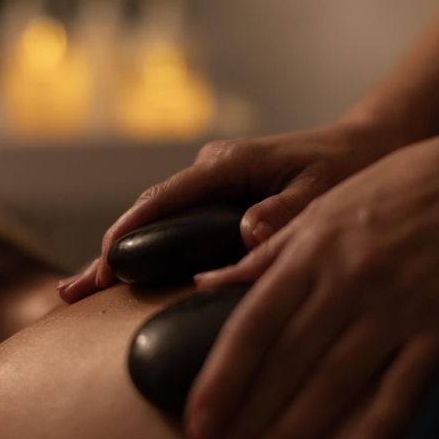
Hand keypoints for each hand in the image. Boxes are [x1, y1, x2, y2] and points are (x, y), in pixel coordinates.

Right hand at [58, 121, 399, 301]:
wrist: (364, 146)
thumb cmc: (347, 167)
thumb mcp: (323, 190)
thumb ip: (285, 213)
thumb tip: (245, 236)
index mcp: (231, 163)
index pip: (167, 198)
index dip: (132, 231)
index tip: (106, 265)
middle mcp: (212, 170)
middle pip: (149, 212)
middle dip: (112, 251)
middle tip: (74, 292)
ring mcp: (212, 185)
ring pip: (158, 220)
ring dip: (124, 254)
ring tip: (84, 291)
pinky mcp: (220, 199)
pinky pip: (177, 226)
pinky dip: (150, 251)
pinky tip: (127, 278)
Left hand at [185, 135, 438, 438]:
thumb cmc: (396, 187)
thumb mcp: (321, 208)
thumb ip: (266, 254)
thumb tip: (207, 282)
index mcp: (310, 251)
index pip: (251, 325)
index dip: (220, 377)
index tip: (196, 423)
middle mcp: (346, 281)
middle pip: (286, 364)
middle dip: (245, 423)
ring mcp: (396, 304)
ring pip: (334, 382)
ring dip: (291, 437)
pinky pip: (407, 385)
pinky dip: (379, 430)